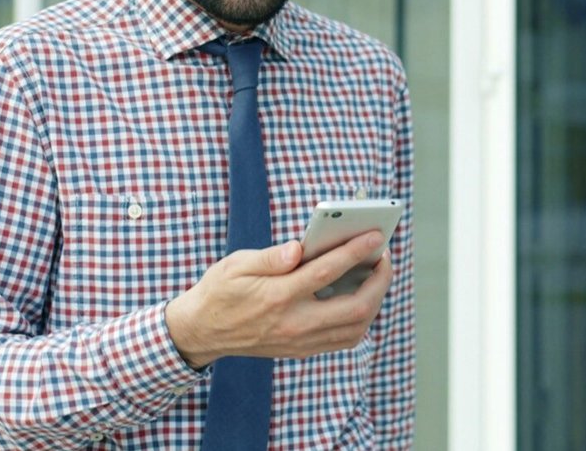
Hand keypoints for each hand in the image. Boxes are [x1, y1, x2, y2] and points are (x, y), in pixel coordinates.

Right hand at [164, 231, 391, 368]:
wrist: (202, 331)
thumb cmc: (220, 290)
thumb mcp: (236, 264)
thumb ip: (271, 257)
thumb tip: (298, 248)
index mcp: (277, 296)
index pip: (326, 271)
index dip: (355, 251)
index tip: (374, 236)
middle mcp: (293, 323)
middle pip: (354, 307)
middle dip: (378, 280)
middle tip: (383, 257)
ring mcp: (300, 341)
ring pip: (355, 328)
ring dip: (374, 301)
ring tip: (377, 275)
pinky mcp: (302, 350)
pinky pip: (344, 339)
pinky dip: (361, 319)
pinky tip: (362, 297)